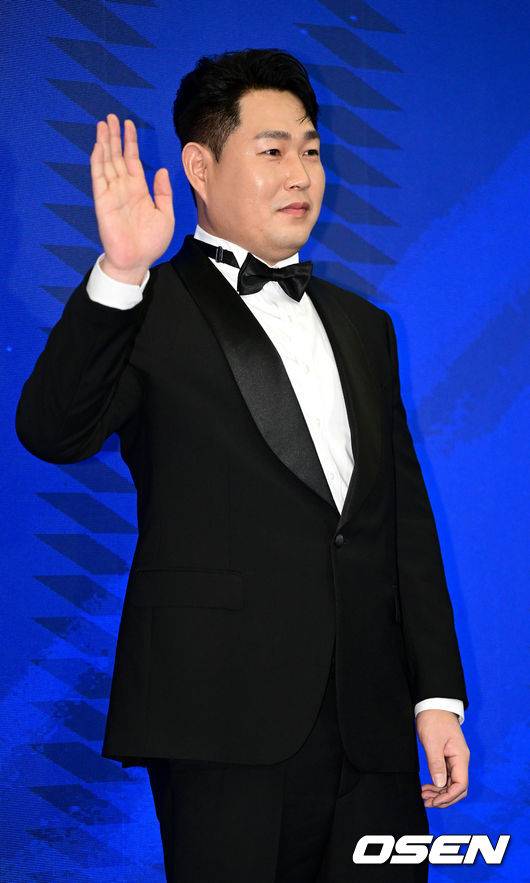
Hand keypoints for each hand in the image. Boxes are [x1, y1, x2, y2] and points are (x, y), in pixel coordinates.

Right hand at [90, 113, 174, 282]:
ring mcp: (112, 194)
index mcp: (139, 190)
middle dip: (115, 136)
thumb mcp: (166, 215)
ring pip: (107, 163)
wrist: (137, 261)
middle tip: (112, 117)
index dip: (130, 142)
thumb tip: (162, 171)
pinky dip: (98, 162)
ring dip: (105, 143)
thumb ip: (163, 193)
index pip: (132, 160)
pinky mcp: (103, 202)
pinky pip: (99, 179)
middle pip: (117, 156)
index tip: (129, 125)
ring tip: (103, 124)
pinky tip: (99, 147)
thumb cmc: (150, 243)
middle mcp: (124, 189)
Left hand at [416, 709, 469, 807]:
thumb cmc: (434, 719)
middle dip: (444, 798)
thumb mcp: (432, 741)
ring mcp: (454, 759)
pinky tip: (428, 788)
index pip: (461, 785)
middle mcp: (460, 760)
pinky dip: (438, 785)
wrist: (434, 704)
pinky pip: (446, 777)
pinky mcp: (447, 757)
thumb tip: (440, 784)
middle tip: (426, 802)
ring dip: (440, 793)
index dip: (448, 797)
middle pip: (458, 788)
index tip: (434, 801)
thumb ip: (436, 763)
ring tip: (424, 796)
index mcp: (460, 757)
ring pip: (452, 784)